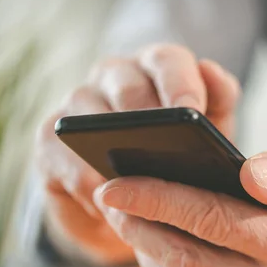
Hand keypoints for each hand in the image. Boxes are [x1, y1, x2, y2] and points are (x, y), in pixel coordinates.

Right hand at [35, 44, 240, 265]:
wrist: (126, 206)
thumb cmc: (171, 161)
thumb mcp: (203, 136)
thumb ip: (218, 104)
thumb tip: (212, 72)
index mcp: (154, 70)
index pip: (166, 60)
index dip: (179, 82)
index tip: (192, 111)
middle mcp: (112, 78)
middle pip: (127, 85)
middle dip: (148, 119)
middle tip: (167, 152)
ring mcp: (77, 106)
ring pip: (91, 119)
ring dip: (116, 157)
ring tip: (143, 190)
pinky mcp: (48, 140)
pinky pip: (68, 160)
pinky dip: (92, 187)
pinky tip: (112, 207)